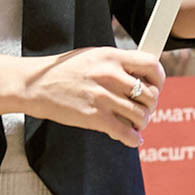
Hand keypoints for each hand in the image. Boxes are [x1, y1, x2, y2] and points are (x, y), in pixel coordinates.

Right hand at [22, 47, 164, 147]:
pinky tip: (131, 138)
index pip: (151, 65)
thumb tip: (141, 76)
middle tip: (143, 109)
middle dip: (151, 106)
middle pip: (150, 94)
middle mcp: (110, 75)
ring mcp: (102, 97)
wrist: (35, 85)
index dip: (159, 79)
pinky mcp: (94, 118)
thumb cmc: (62, 71)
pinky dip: (133, 139)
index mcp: (111, 56)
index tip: (156, 87)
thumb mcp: (93, 56)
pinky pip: (125, 133)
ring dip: (142, 123)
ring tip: (135, 123)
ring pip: (141, 115)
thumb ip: (117, 64)